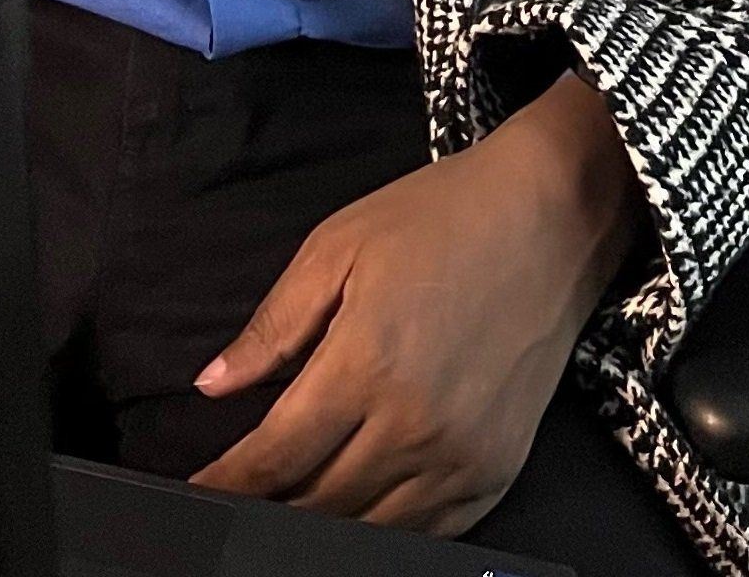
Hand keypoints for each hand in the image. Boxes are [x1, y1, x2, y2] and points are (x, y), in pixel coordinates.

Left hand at [186, 71, 652, 535]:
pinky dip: (383, 532)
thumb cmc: (441, 218)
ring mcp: (461, 457)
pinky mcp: (497, 470)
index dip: (227, 482)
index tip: (196, 491)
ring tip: (283, 510)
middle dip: (264, 507)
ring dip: (319, 524)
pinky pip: (428, 532)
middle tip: (233, 502)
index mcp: (366, 364)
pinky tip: (355, 515)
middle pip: (317, 504)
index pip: (275, 456)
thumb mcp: (339, 246)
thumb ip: (274, 326)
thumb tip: (213, 385)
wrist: (552, 216)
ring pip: (368, 529)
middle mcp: (414, 425)